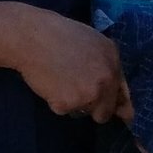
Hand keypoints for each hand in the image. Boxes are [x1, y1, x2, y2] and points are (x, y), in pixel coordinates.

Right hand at [7, 7, 130, 122]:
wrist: (30, 36)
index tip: (115, 116)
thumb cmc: (59, 35)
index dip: (117, 107)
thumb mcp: (93, 42)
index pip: (123, 97)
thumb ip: (107, 67)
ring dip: (73, 102)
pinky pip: (63, 110)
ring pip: (82, 112)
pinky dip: (55, 100)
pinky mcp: (68, 103)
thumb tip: (120, 100)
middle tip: (75, 90)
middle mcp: (106, 79)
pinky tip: (49, 82)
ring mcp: (88, 93)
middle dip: (92, 107)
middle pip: (104, 113)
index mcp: (114, 61)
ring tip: (59, 79)